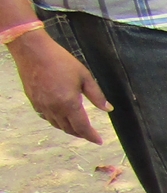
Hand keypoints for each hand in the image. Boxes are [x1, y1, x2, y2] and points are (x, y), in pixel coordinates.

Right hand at [8, 29, 110, 143]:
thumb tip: (108, 109)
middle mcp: (54, 109)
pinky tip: (60, 117)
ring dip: (68, 128)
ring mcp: (42, 106)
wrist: (33, 51)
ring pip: (57, 125)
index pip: (82, 128)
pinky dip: (55, 121)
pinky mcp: (33, 101)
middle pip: (69, 129)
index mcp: (69, 104)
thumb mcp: (84, 76)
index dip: (91, 136)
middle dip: (81, 134)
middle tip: (89, 134)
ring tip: (77, 127)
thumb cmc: (60, 61)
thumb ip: (96, 95)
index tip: (99, 141)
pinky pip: (46, 117)